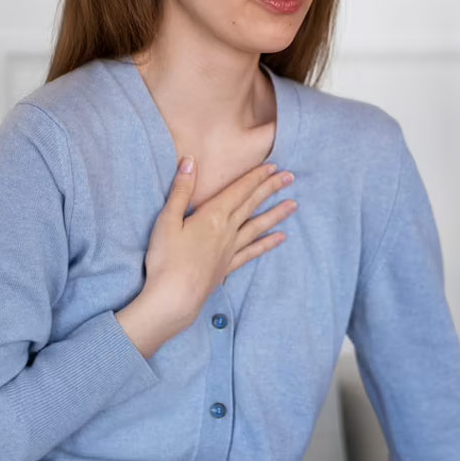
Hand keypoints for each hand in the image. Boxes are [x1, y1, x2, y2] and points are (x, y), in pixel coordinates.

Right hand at [141, 156, 295, 327]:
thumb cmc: (166, 258)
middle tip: (290, 177)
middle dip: (270, 188)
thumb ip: (181, 190)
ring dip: (276, 214)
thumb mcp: (167, 220)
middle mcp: (227, 231)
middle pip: (251, 204)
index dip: (255, 176)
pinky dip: (267, 244)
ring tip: (293, 205)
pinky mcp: (227, 267)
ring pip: (257, 227)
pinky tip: (280, 238)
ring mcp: (230, 250)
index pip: (238, 190)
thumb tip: (190, 161)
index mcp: (212, 216)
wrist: (174, 298)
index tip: (273, 166)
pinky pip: (252, 252)